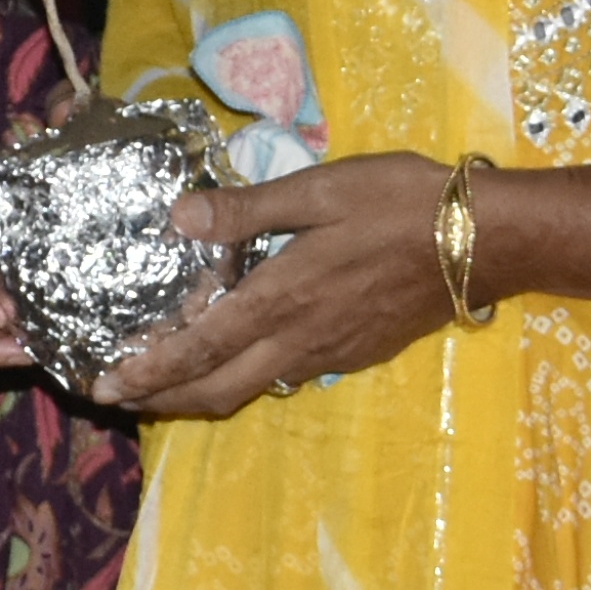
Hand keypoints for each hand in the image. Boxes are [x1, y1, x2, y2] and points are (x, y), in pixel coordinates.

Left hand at [92, 151, 464, 417]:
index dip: (148, 372)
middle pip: (217, 390)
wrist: (485, 242)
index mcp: (282, 298)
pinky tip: (238, 354)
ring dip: (201, 393)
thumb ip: (249, 209)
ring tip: (165, 384)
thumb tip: (180, 218)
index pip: (200, 349)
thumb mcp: (322, 189)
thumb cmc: (402, 203)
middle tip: (118, 398)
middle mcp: (299, 340)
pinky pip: (286, 375)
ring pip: (251, 389)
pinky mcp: (356, 353)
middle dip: (162, 400)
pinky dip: (246, 375)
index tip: (105, 386)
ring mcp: (330, 354)